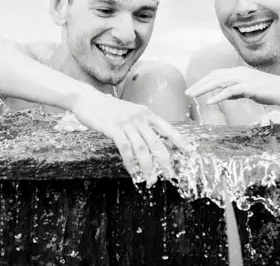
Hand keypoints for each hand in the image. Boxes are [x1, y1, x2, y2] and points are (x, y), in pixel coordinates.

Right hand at [70, 92, 190, 183]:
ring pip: (142, 149)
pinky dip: (131, 164)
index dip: (180, 141)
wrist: (88, 99)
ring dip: (148, 167)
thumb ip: (142, 124)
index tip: (191, 152)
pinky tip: (133, 173)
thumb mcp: (130, 112)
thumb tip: (153, 139)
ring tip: (150, 180)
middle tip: (170, 175)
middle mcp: (140, 118)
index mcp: (146, 113)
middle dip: (165, 161)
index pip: (168, 128)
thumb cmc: (108, 109)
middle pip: (157, 142)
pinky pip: (126, 149)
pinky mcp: (114, 129)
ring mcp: (127, 123)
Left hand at [186, 66, 279, 105]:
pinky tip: (209, 102)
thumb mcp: (250, 90)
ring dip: (204, 88)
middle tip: (187, 93)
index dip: (203, 81)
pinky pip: (230, 91)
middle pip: (214, 76)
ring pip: (219, 82)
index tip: (193, 89)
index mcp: (239, 72)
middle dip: (199, 84)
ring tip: (192, 96)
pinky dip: (218, 96)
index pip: (216, 74)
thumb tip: (224, 95)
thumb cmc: (271, 90)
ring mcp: (244, 79)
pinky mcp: (250, 87)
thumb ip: (237, 91)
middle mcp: (239, 73)